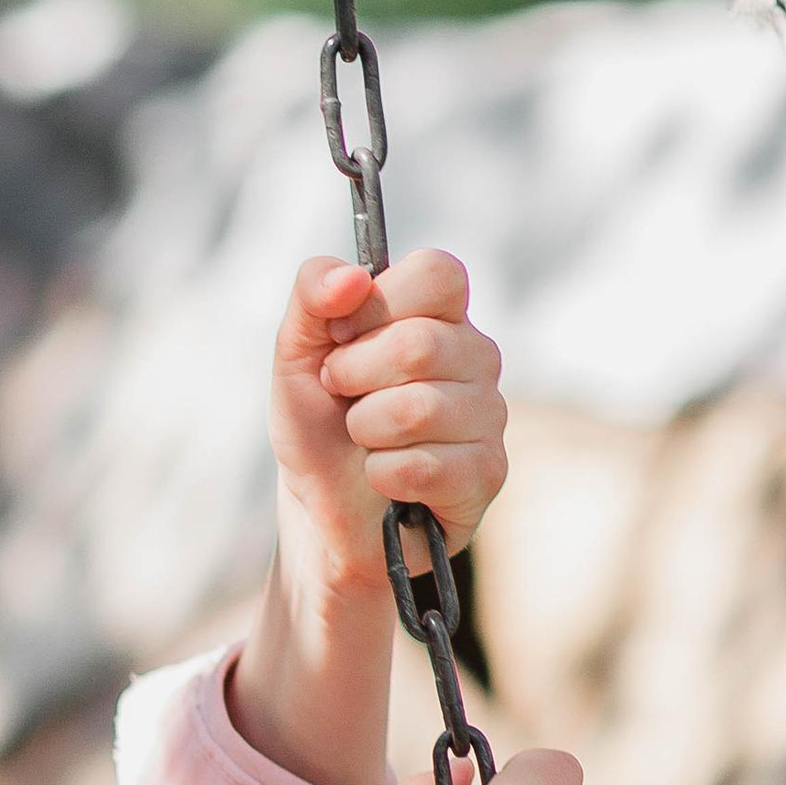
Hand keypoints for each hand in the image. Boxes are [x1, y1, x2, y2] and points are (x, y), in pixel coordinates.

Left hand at [272, 248, 507, 602]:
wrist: (322, 511)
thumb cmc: (320, 427)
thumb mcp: (296, 354)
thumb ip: (312, 296)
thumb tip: (351, 277)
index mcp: (440, 315)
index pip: (438, 272)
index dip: (377, 305)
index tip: (341, 338)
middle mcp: (477, 357)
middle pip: (418, 345)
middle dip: (353, 377)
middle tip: (344, 398)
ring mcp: (489, 416)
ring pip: (417, 410)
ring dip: (365, 431)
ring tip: (365, 441)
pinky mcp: (486, 474)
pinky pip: (422, 466)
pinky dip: (382, 475)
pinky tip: (386, 479)